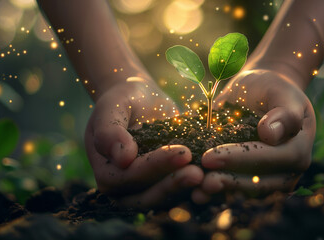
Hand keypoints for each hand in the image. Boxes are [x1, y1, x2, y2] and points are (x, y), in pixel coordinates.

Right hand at [85, 77, 202, 207]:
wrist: (141, 100)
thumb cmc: (122, 101)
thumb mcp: (110, 108)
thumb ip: (110, 132)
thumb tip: (122, 159)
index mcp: (106, 174)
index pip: (132, 175)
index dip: (156, 166)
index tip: (182, 153)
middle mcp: (126, 189)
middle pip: (150, 194)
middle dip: (175, 183)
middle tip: (198, 173)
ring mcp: (148, 190)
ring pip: (169, 197)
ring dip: (189, 189)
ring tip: (209, 177)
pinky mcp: (168, 185)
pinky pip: (183, 191)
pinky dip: (199, 187)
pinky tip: (216, 177)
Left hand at [191, 69, 315, 203]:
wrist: (262, 95)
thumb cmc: (273, 90)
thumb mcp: (281, 92)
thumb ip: (284, 113)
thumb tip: (270, 134)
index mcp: (297, 150)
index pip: (267, 158)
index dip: (239, 159)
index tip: (210, 157)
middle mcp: (285, 171)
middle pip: (257, 182)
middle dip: (227, 182)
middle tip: (201, 180)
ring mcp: (268, 180)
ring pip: (244, 191)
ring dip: (220, 193)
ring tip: (196, 192)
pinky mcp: (250, 182)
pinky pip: (233, 190)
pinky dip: (215, 193)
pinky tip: (195, 193)